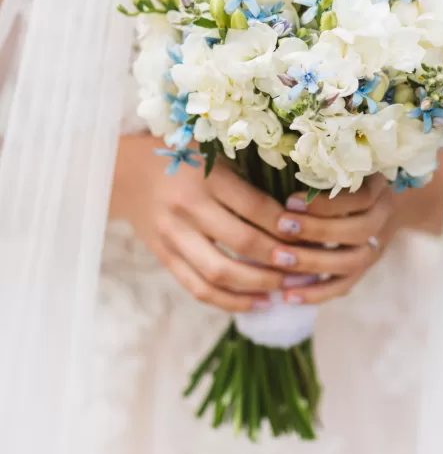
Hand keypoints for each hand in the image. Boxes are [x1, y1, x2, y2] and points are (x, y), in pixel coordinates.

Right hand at [110, 136, 393, 313]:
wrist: (124, 171)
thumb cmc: (182, 155)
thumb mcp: (213, 149)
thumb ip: (248, 171)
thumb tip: (299, 199)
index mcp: (205, 175)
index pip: (253, 206)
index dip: (283, 223)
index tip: (307, 233)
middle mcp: (187, 206)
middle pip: (241, 242)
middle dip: (278, 259)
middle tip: (305, 267)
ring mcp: (173, 235)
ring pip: (219, 272)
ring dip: (258, 285)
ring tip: (286, 289)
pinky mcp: (164, 257)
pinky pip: (198, 288)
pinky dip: (230, 301)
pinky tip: (258, 303)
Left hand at [210, 170, 395, 306]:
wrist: (376, 197)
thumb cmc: (340, 172)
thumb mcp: (333, 162)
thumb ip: (313, 166)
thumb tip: (265, 159)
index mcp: (376, 186)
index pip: (358, 198)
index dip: (324, 202)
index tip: (289, 200)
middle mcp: (382, 217)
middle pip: (358, 231)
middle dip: (317, 231)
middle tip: (281, 228)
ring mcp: (375, 246)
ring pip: (352, 261)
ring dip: (314, 263)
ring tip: (280, 262)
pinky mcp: (363, 269)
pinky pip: (344, 285)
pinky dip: (317, 293)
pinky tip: (288, 295)